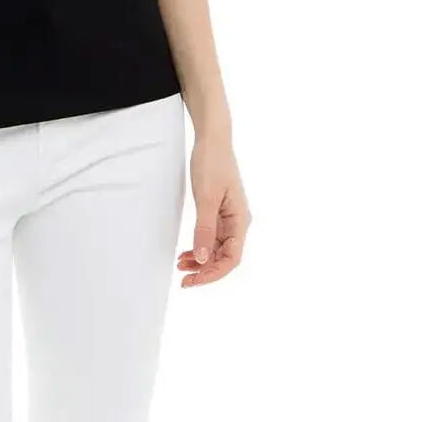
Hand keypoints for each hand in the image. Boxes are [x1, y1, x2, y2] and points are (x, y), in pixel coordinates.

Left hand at [178, 132, 250, 286]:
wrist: (213, 140)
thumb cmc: (212, 164)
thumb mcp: (205, 199)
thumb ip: (204, 230)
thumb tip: (203, 258)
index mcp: (241, 220)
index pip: (232, 258)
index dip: (213, 273)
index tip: (193, 281)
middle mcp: (238, 222)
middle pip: (225, 257)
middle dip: (205, 271)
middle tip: (183, 280)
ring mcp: (229, 218)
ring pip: (217, 249)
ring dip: (201, 261)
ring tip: (181, 266)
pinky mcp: (219, 213)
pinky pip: (212, 238)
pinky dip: (200, 248)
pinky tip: (187, 253)